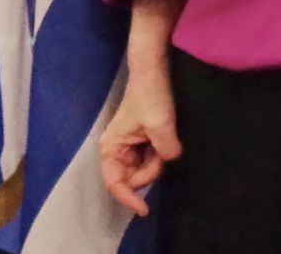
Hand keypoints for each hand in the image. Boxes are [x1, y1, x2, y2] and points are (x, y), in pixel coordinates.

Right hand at [98, 60, 179, 215]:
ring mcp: (128, 145)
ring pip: (142, 168)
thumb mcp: (161, 124)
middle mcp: (116, 149)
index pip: (116, 183)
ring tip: (166, 140)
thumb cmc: (151, 95)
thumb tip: (170, 161)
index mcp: (111, 148)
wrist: (153, 70)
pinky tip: (167, 141)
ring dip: (156, 162)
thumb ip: (165, 150)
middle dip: (150, 172)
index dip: (130, 198)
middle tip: (165, 153)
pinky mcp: (140, 139)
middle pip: (132, 177)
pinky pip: (149, 157)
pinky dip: (159, 155)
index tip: (145, 209)